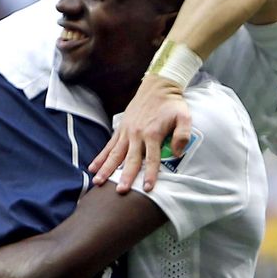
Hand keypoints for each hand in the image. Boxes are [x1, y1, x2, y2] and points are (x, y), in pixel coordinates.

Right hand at [88, 73, 190, 193]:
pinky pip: (109, 146)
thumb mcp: (184, 117)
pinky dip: (100, 157)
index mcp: (152, 133)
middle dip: (125, 176)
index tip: (148, 189)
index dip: (151, 174)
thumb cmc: (172, 104)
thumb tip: (178, 153)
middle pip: (130, 160)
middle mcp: (137, 134)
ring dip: (106, 169)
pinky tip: (92, 167)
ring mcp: (126, 132)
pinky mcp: (121, 129)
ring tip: (98, 182)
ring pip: (115, 154)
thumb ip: (182, 135)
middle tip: (119, 191)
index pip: (152, 159)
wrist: (158, 86)